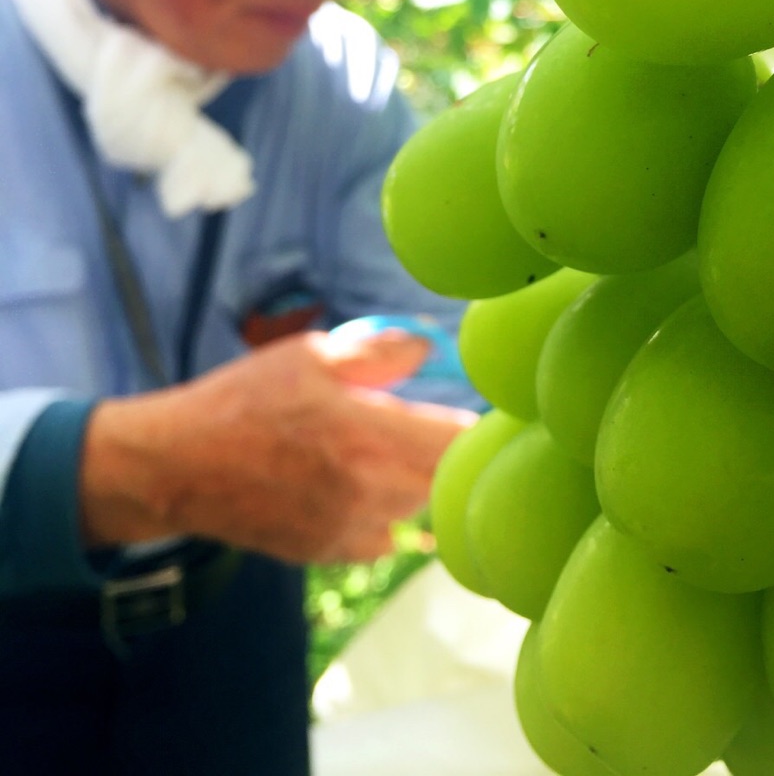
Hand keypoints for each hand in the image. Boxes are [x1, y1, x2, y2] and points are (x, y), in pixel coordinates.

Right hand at [80, 329, 477, 563]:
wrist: (179, 465)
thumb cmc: (245, 398)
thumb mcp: (311, 355)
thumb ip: (378, 352)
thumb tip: (429, 347)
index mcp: (367, 432)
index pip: (456, 440)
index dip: (467, 423)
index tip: (460, 409)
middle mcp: (367, 489)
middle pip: (443, 479)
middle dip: (437, 453)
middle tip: (414, 428)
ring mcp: (349, 529)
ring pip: (414, 509)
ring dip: (409, 483)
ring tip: (374, 454)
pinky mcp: (328, 554)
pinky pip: (382, 537)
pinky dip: (379, 515)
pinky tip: (350, 487)